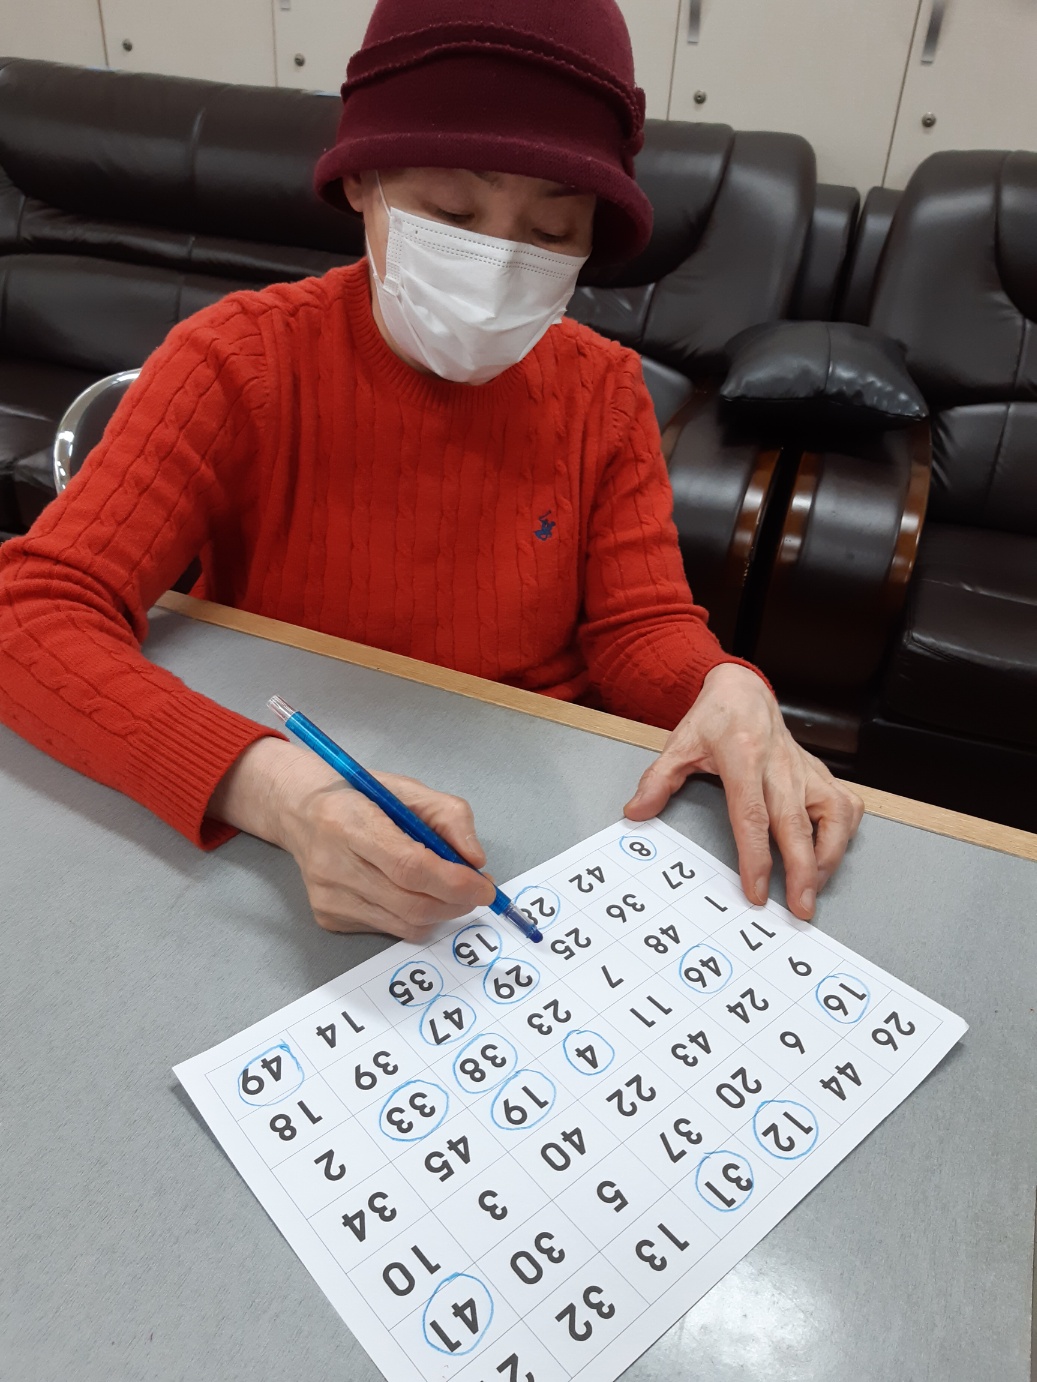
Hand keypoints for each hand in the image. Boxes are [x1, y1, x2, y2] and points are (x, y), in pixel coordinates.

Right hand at [209, 738, 495, 939]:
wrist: (300, 813)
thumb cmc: (360, 797)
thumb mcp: (409, 790)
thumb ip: (450, 817)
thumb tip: (475, 861)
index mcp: (349, 823)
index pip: (409, 866)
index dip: (453, 882)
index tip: (484, 885)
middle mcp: (332, 865)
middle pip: (411, 903)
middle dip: (456, 902)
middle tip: (477, 890)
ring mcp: (328, 898)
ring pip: (405, 924)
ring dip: (441, 912)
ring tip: (448, 889)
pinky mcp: (328, 918)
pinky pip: (390, 929)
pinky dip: (414, 916)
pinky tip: (408, 891)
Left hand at [623, 664, 863, 919]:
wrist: (744, 691)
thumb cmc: (715, 720)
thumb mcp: (679, 744)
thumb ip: (658, 780)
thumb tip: (636, 812)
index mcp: (744, 758)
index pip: (752, 815)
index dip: (755, 857)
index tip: (756, 891)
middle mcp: (781, 765)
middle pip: (797, 825)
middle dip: (803, 871)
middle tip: (801, 908)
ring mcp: (806, 770)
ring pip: (834, 816)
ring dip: (828, 857)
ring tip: (814, 887)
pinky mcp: (822, 773)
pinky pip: (847, 805)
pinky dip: (845, 833)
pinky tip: (830, 853)